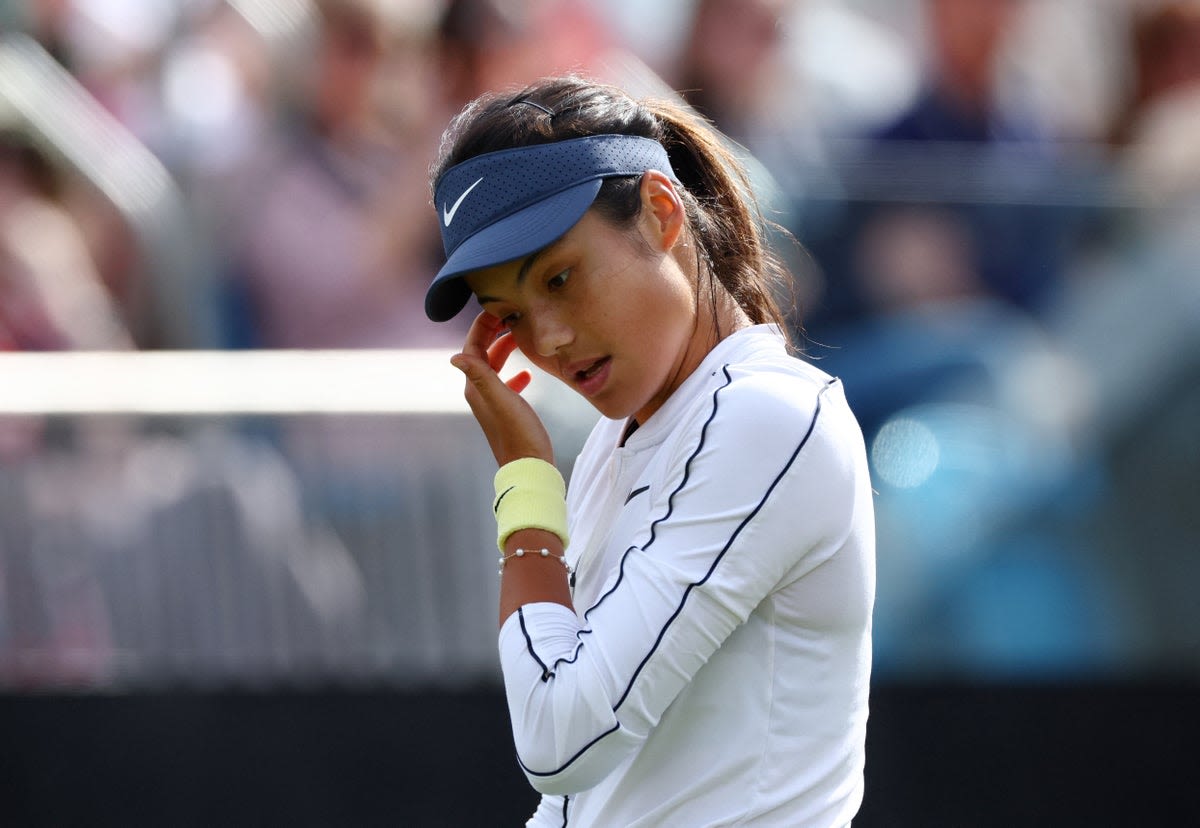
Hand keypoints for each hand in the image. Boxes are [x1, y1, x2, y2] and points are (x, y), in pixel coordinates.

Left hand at [451, 312, 553, 466]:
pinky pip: (506, 386)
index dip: (482, 327)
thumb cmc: (520, 435)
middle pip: (482, 355)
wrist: (530, 468)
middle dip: (494, 334)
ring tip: (520, 337)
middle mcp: (480, 394)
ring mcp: (492, 403)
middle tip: (512, 316)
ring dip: (504, 351)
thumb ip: (481, 377)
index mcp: (476, 388)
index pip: (472, 348)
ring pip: (494, 369)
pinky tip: (528, 375)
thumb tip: (454, 356)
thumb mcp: (502, 401)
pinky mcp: (506, 412)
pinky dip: (514, 375)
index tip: (498, 308)